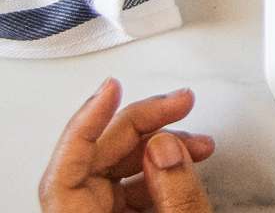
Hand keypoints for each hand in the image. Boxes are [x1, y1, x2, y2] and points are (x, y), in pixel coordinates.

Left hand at [39, 78, 215, 211]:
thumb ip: (176, 192)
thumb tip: (167, 148)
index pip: (70, 163)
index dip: (90, 119)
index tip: (111, 88)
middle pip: (100, 156)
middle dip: (146, 123)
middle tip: (181, 102)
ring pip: (118, 167)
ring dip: (161, 145)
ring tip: (198, 142)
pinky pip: (131, 185)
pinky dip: (162, 168)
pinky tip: (188, 160)